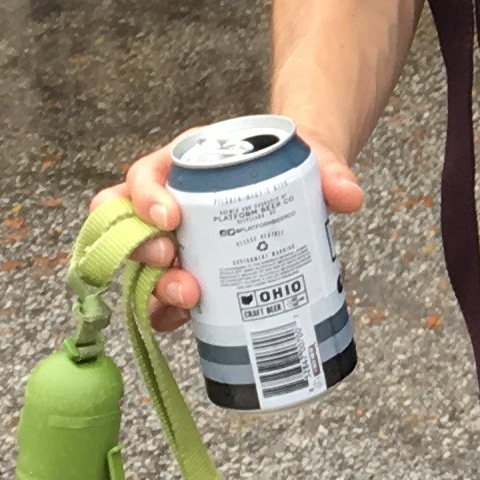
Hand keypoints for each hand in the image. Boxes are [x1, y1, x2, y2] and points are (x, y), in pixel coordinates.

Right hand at [92, 131, 362, 335]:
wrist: (296, 181)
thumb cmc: (287, 163)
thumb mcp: (307, 157)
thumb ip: (329, 172)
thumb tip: (350, 196)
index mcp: (184, 165)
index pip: (144, 176)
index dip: (145, 197)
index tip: (170, 217)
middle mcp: (166, 202)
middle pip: (129, 225)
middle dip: (144, 249)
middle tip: (175, 264)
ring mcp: (172, 240)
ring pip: (140, 266)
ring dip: (154, 286)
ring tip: (189, 299)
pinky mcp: (186, 271)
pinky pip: (157, 296)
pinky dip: (163, 312)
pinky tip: (183, 322)